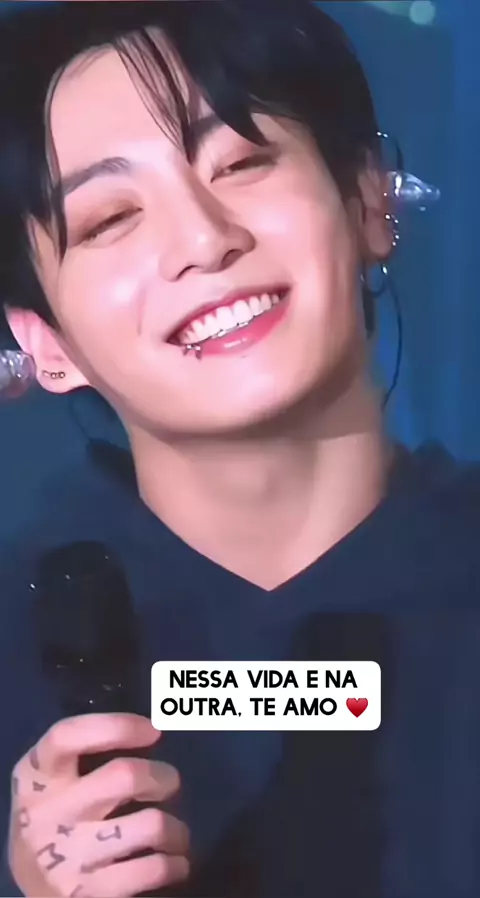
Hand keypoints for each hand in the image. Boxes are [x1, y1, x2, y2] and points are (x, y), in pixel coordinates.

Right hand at [8, 713, 189, 897]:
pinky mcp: (86, 895)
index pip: (68, 736)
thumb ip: (84, 757)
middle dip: (161, 776)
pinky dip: (174, 864)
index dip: (117, 726)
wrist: (34, 896)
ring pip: (150, 825)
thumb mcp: (53, 785)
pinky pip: (153, 869)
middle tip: (169, 783)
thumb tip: (152, 732)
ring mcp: (65, 857)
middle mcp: (44, 814)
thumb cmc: (56, 822)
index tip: (153, 730)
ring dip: (176, 829)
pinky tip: (173, 863)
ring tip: (174, 833)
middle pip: (123, 776)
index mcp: (33, 777)